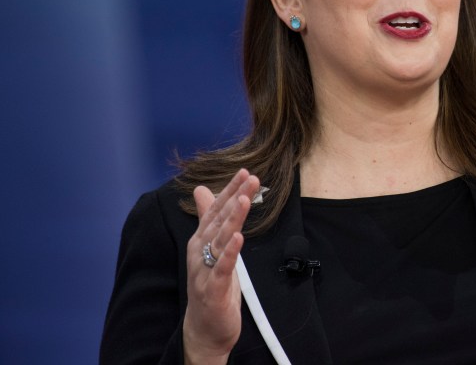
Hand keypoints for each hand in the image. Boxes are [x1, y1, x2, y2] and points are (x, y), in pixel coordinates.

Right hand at [183, 169, 258, 363]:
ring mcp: (204, 270)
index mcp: (201, 239)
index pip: (217, 209)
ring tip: (243, 200)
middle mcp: (200, 251)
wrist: (205, 328)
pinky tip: (238, 238)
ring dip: (232, 219)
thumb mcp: (212, 247)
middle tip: (251, 178)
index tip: (246, 172)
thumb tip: (202, 189)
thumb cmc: (210, 284)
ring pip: (219, 240)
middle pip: (219, 220)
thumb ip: (208, 218)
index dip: (231, 190)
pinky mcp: (212, 289)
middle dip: (235, 197)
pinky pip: (221, 268)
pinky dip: (229, 252)